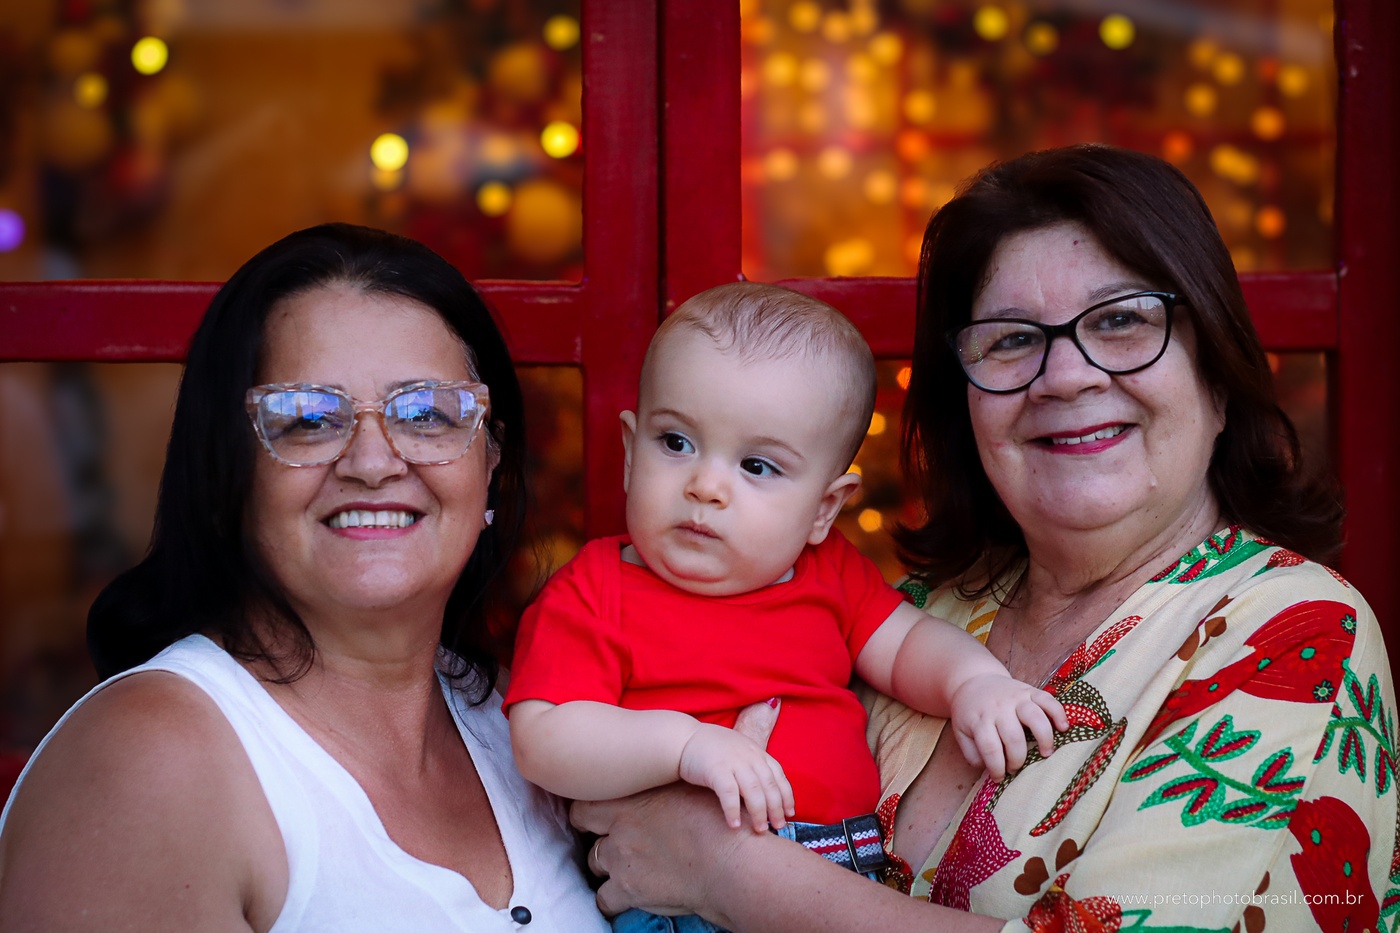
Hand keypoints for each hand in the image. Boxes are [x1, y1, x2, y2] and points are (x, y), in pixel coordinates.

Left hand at [574, 783, 750, 923]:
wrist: (730, 862)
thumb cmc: (720, 823)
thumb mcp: (689, 792)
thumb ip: (664, 793)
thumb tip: (664, 793)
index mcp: (633, 801)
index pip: (587, 804)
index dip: (590, 813)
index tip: (598, 818)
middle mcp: (621, 828)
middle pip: (588, 832)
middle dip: (597, 838)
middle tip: (614, 842)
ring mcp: (621, 859)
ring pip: (596, 862)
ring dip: (609, 866)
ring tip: (629, 868)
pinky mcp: (628, 890)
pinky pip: (604, 900)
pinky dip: (612, 901)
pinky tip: (625, 897)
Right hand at [678, 722, 794, 831]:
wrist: (682, 739)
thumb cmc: (710, 749)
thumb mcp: (737, 752)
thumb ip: (751, 766)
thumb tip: (765, 793)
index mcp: (755, 752)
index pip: (778, 775)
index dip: (786, 795)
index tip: (790, 812)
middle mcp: (748, 756)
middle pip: (769, 785)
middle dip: (776, 808)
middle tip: (779, 826)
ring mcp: (733, 761)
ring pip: (754, 791)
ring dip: (759, 812)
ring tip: (760, 830)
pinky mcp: (715, 769)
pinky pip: (729, 793)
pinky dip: (733, 810)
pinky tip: (735, 825)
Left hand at [949, 673, 1067, 780]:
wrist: (973, 679)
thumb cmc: (969, 711)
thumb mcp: (960, 731)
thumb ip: (972, 752)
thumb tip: (989, 769)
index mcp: (980, 719)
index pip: (990, 748)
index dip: (997, 767)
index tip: (999, 777)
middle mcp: (999, 708)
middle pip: (1014, 737)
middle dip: (1017, 759)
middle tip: (1016, 767)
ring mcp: (1016, 698)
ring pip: (1035, 717)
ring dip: (1044, 738)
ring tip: (1046, 753)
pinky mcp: (1030, 690)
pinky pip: (1048, 700)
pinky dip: (1058, 713)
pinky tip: (1064, 728)